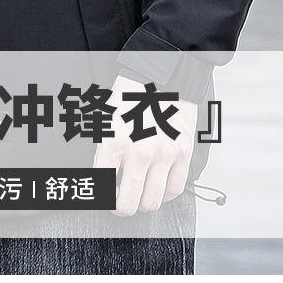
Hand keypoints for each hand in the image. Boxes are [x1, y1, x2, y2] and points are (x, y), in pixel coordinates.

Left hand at [92, 74, 196, 215]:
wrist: (161, 73)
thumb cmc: (130, 93)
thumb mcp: (104, 117)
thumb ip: (103, 149)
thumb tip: (99, 177)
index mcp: (113, 141)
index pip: (101, 188)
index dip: (99, 198)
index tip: (100, 197)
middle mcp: (138, 152)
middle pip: (128, 205)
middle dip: (120, 209)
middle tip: (118, 204)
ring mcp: (164, 154)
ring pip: (153, 202)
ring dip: (143, 203)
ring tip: (139, 195)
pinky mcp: (183, 152)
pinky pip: (176, 188)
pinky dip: (166, 194)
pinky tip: (159, 186)